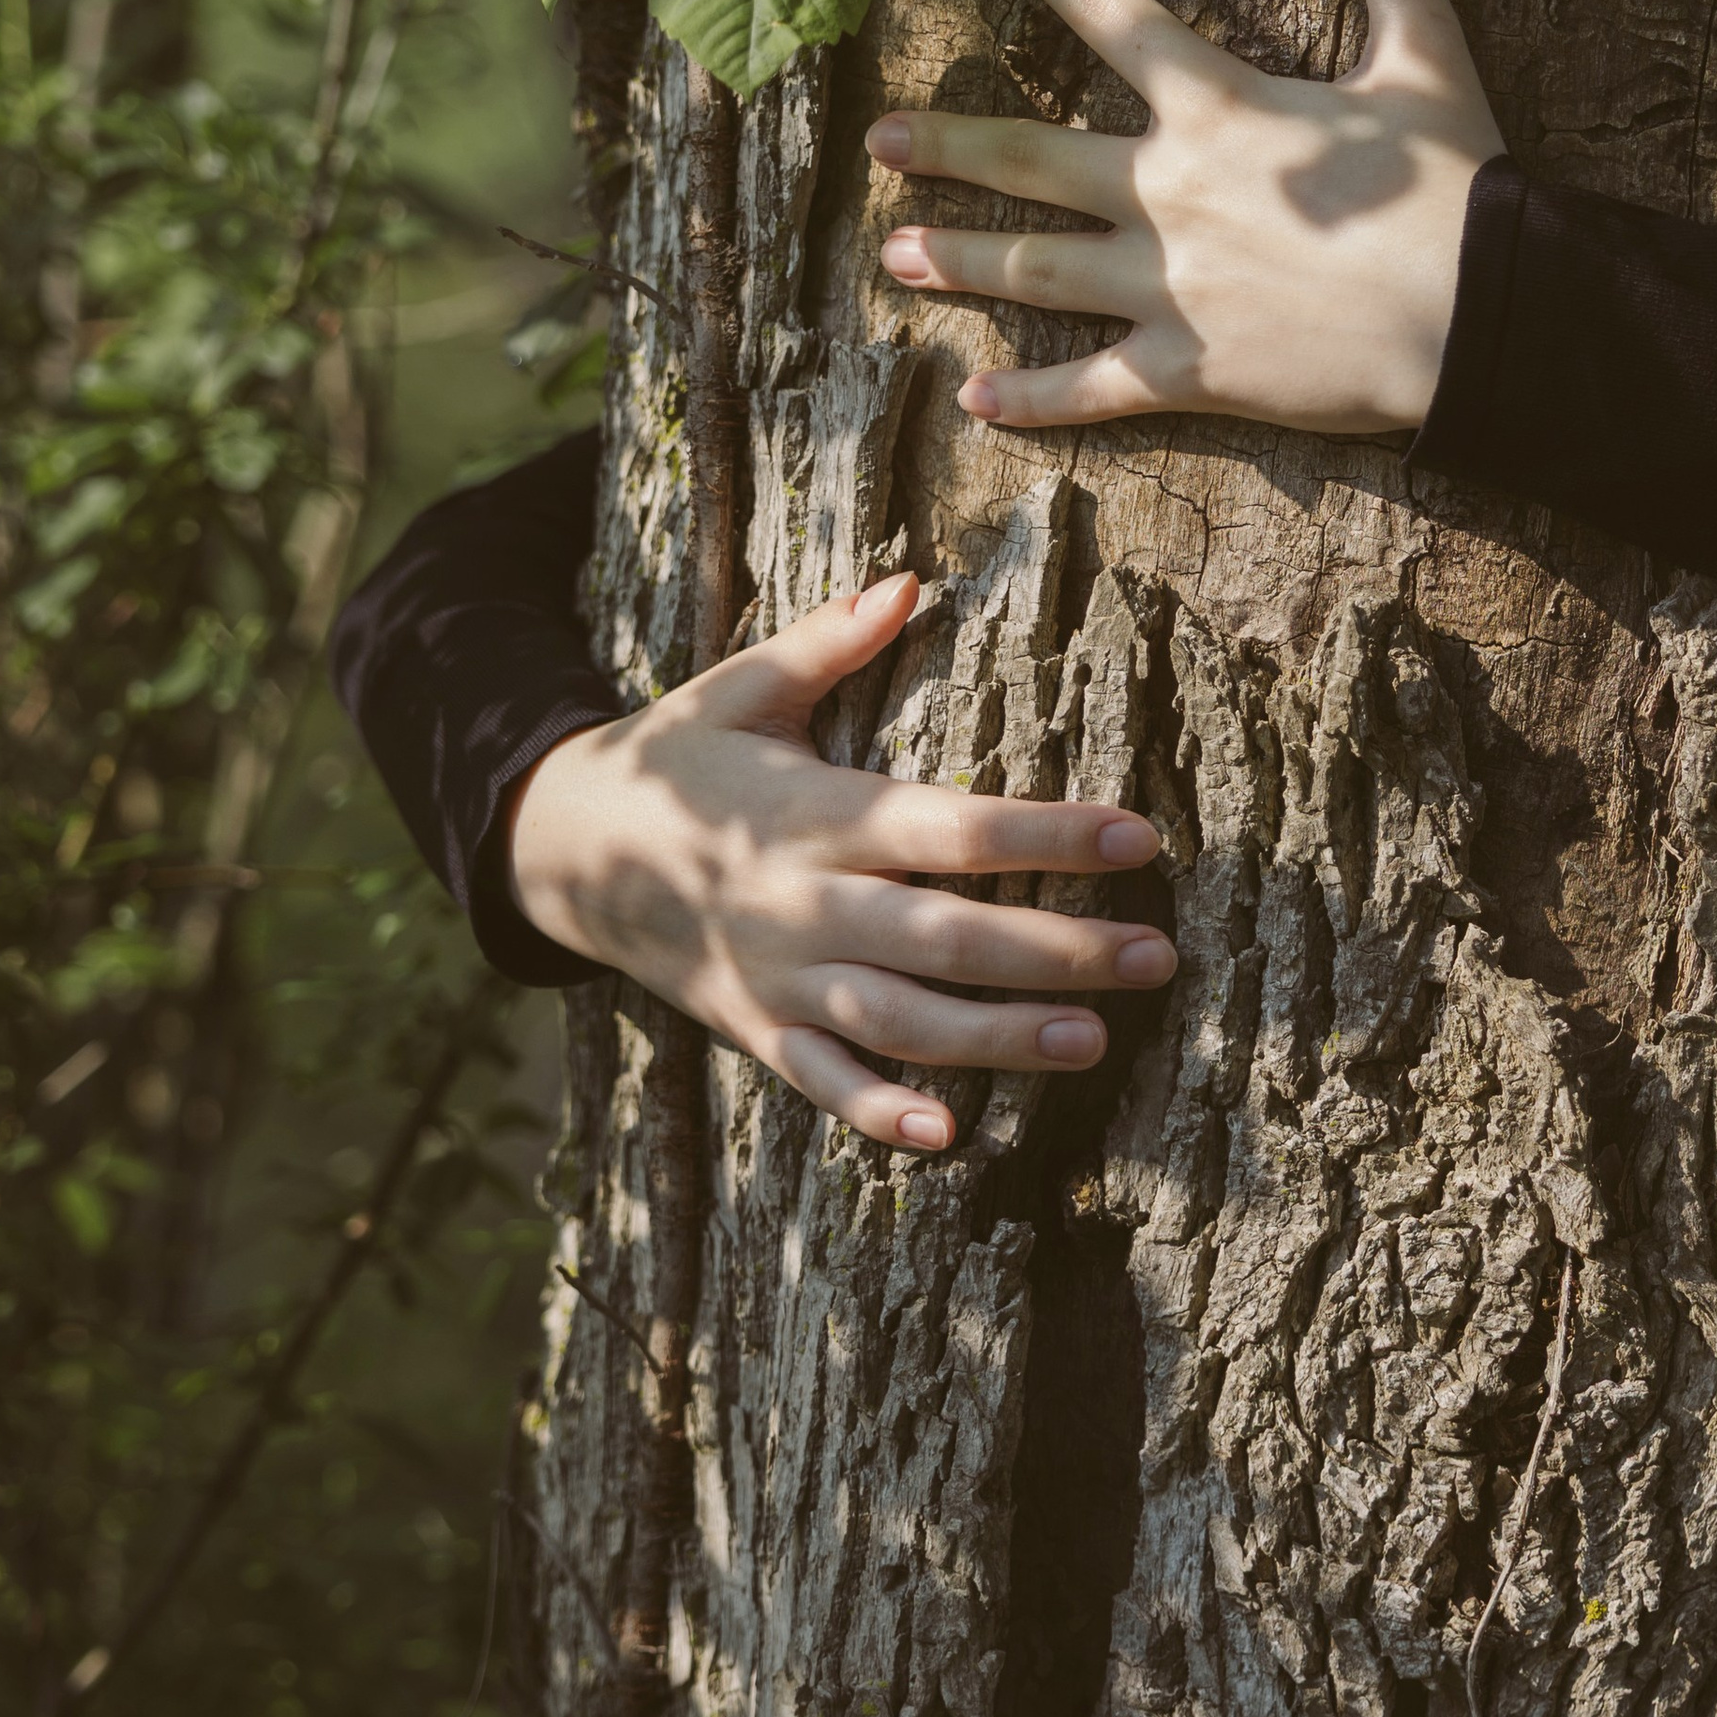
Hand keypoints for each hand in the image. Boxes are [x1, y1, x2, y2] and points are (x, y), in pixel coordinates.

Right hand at [502, 572, 1174, 1151]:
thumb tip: (908, 580)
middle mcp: (801, 901)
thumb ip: (826, 642)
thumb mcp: (739, 688)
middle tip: (1155, 957)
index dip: (1048, 835)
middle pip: (945, 936)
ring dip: (998, 1038)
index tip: (1140, 839)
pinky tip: (951, 1136)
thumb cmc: (678, 758)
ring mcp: (777, 975)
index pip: (951, 827)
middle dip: (1057, 951)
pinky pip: (820, 1081)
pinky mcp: (754, 1028)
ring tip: (1094, 1041)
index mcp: (814, 811)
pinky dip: (877, 1113)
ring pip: (901, 1020)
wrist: (561, 849)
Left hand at [867, 0, 1502, 438]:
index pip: (1112, 13)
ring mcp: (1170, 284)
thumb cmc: (1455, 186)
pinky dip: (1032, 396)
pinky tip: (976, 396)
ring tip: (891, 254)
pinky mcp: (1189, 368)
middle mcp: (1169, 190)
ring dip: (959, 258)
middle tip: (876, 139)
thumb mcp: (1428, 53)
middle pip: (1034, 157)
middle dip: (950, 145)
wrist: (1476, 315)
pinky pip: (1093, 385)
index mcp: (1219, 106)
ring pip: (1037, 269)